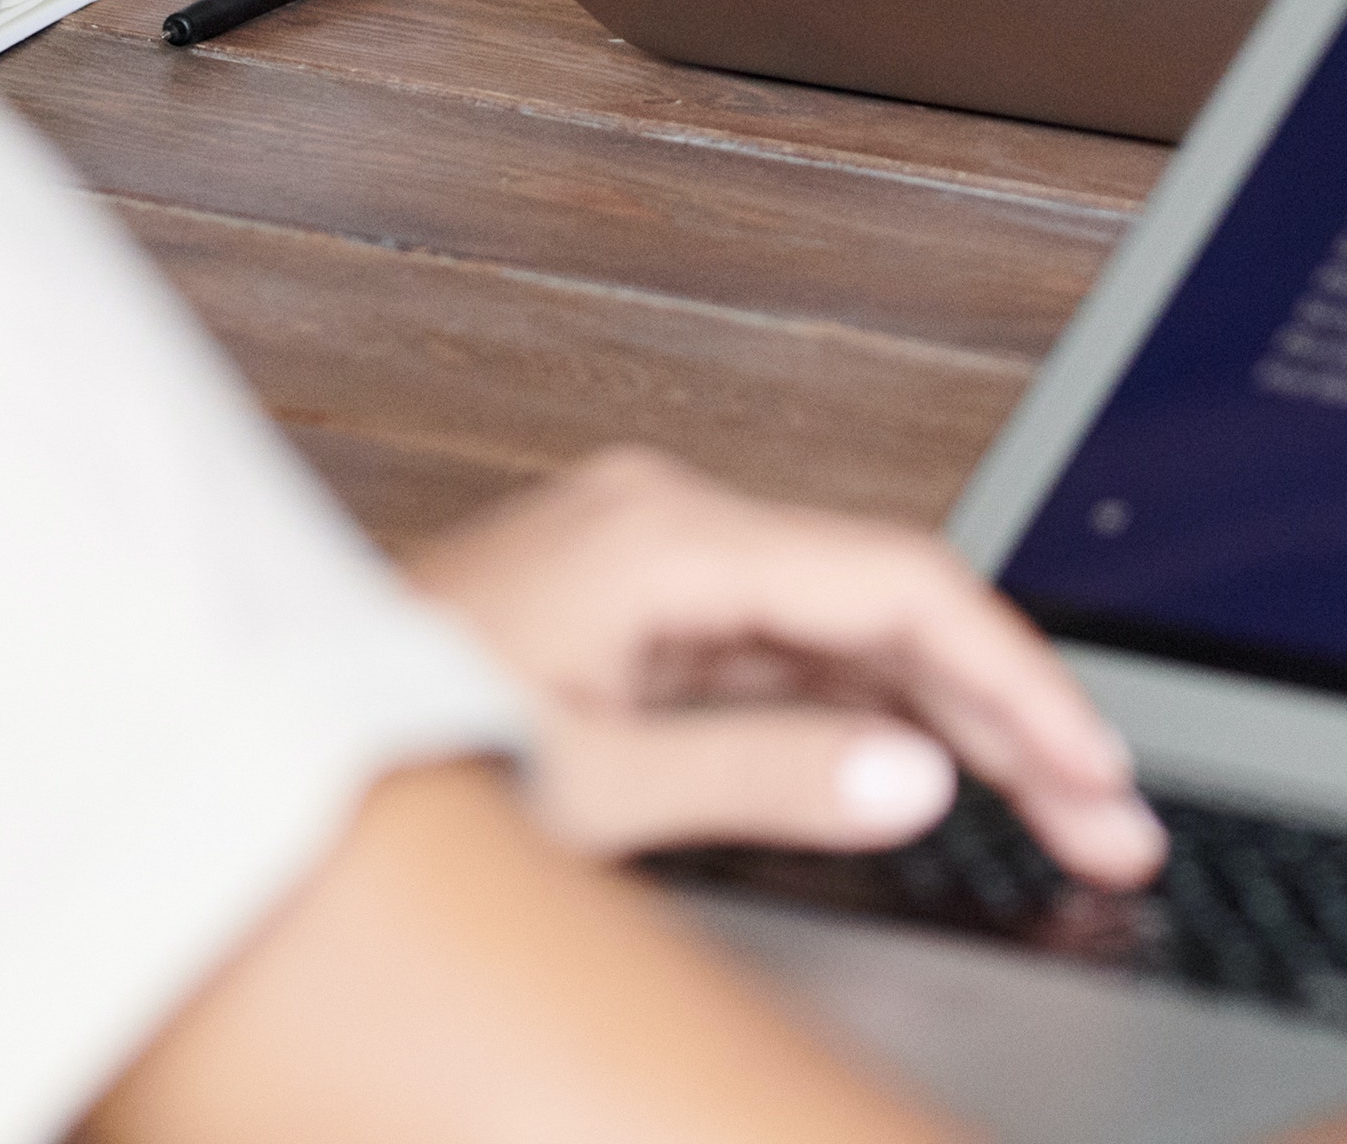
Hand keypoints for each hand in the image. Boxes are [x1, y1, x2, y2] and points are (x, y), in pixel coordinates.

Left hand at [402, 445, 1160, 881]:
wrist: (237, 743)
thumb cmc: (374, 758)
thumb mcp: (582, 792)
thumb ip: (762, 780)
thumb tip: (916, 781)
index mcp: (665, 534)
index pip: (898, 587)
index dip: (1015, 678)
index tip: (1092, 768)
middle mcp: (667, 525)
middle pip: (890, 610)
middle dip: (1012, 717)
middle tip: (1109, 822)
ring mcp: (647, 569)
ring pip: (848, 638)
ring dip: (951, 726)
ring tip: (1054, 815)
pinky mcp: (627, 621)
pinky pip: (784, 660)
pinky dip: (864, 723)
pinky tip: (924, 782)